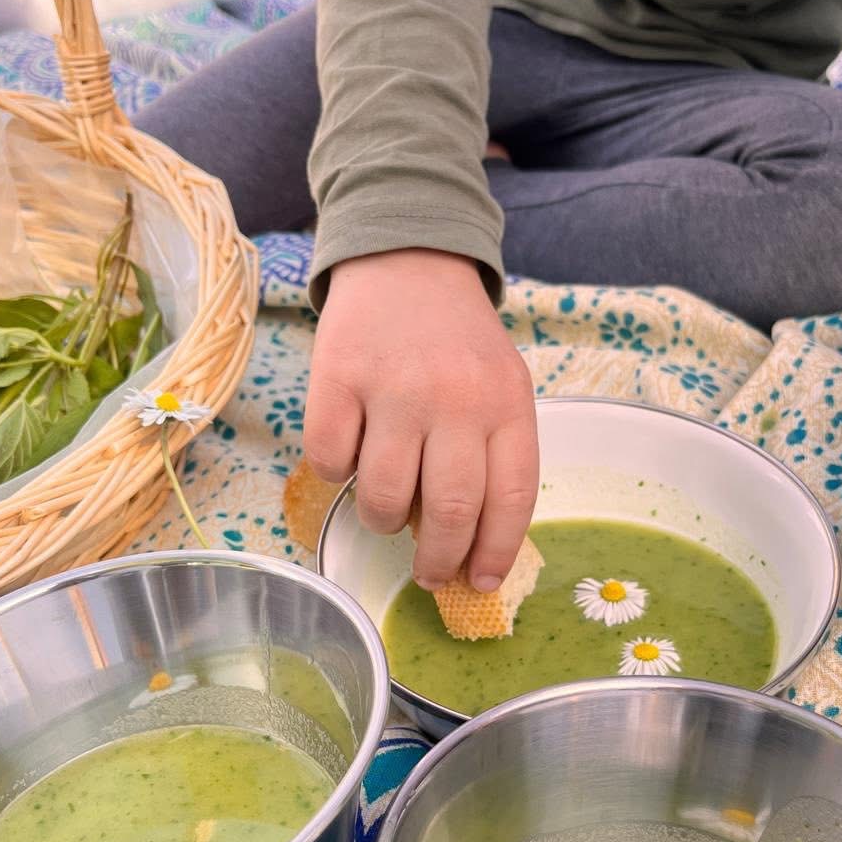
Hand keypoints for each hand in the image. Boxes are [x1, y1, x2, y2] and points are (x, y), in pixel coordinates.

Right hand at [305, 250, 538, 591]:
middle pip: (449, 511)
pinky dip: (336, 474)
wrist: (407, 259)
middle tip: (430, 576)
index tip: (480, 582)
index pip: (511, 499)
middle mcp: (454, 398)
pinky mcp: (337, 379)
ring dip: (381, 522)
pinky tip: (350, 453)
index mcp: (505, 403)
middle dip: (438, 561)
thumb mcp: (500, 386)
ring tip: (385, 511)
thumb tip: (473, 546)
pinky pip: (329, 462)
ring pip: (381, 498)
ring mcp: (393, 388)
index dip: (496, 553)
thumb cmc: (457, 341)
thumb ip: (496, 454)